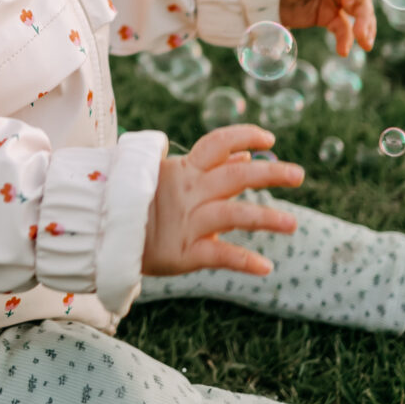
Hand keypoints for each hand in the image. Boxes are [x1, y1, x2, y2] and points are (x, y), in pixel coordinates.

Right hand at [141, 124, 303, 277]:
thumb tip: (247, 157)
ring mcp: (187, 222)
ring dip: (265, 217)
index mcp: (185, 171)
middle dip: (269, 173)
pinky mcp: (184, 253)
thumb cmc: (145, 204)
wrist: (105, 233)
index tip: (270, 139)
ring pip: (232, 215)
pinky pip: (218, 255)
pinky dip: (243, 260)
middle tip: (299, 174)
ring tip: (293, 223)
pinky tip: (265, 266)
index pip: (217, 144)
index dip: (244, 137)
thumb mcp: (176, 179)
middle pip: (234, 176)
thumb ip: (212, 168)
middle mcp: (189, 192)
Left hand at [276, 0, 375, 55]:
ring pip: (358, 15)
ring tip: (365, 44)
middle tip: (362, 33)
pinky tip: (343, 51)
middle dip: (365, 16)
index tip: (347, 2)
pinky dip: (345, 40)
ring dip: (364, 29)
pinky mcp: (328, 17)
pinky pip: (342, 29)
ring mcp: (336, 1)